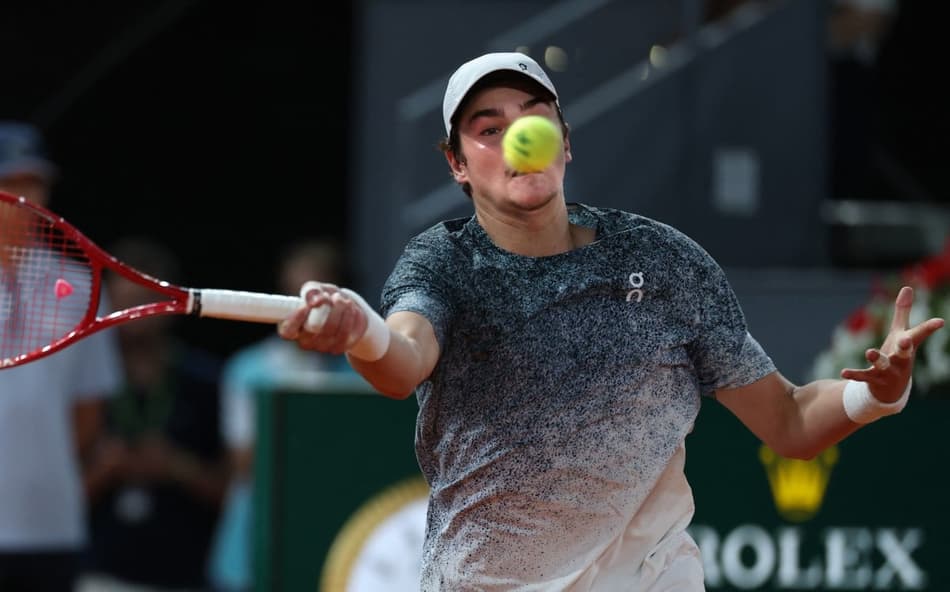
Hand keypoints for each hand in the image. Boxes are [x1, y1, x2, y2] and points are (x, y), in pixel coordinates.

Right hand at [277, 280, 367, 354]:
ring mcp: (321, 347)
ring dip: (340, 309)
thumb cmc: (325, 297)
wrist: (347, 308)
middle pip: (314, 327)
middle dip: (325, 307)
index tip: (306, 305)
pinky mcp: (338, 348)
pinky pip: (345, 333)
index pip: (287, 330)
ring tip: (341, 299)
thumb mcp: (316, 289)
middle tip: (329, 296)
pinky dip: (349, 317)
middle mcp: (305, 341)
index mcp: (292, 327)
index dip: (295, 319)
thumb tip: (315, 300)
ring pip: (332, 329)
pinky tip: (350, 308)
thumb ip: (311, 291)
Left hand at [840, 286, 945, 401]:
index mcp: (907, 346)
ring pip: (884, 365)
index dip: (929, 328)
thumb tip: (907, 287)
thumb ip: (903, 312)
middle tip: (905, 340)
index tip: (940, 321)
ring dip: (877, 358)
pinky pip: (863, 376)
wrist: (892, 390)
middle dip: (905, 347)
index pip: (919, 335)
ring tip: (870, 352)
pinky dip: (854, 374)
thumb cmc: (898, 355)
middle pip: (905, 353)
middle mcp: (901, 360)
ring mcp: (888, 371)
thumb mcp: (900, 333)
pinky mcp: (873, 379)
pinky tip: (843, 372)